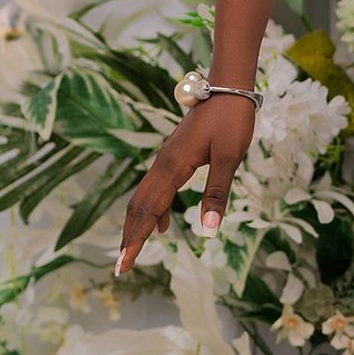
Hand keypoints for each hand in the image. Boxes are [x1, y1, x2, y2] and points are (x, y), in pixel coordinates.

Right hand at [115, 94, 255, 275]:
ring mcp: (167, 159)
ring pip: (145, 197)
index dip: (136, 240)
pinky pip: (157, 188)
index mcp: (173, 167)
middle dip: (130, 237)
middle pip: (138, 206)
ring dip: (139, 224)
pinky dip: (154, 209)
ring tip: (134, 250)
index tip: (124, 265)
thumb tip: (209, 230)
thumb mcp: (229, 157)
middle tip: (122, 267)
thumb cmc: (231, 119)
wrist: (228, 87)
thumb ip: (217, 192)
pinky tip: (163, 224)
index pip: (148, 211)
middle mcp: (164, 164)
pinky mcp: (174, 156)